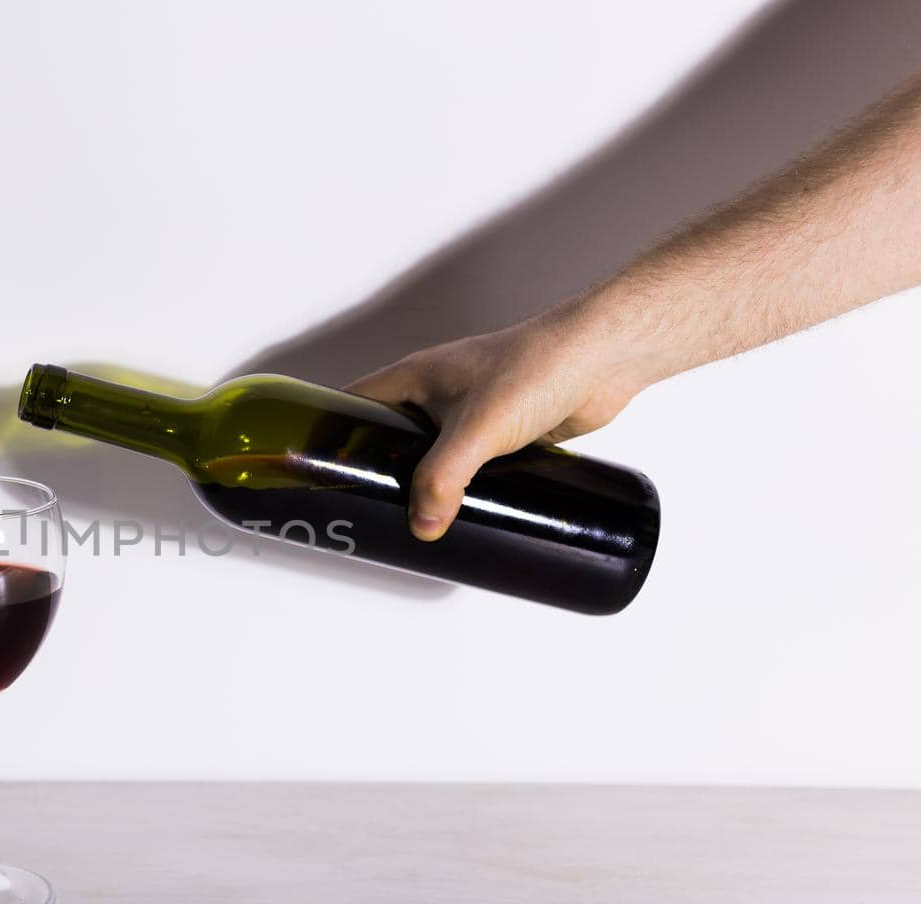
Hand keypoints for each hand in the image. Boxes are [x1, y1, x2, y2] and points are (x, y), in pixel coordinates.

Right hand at [347, 307, 640, 541]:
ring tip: (412, 519)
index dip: (332, 431)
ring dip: (426, 482)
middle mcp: (437, 392)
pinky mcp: (504, 432)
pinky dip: (464, 486)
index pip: (354, 403)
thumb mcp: (476, 428)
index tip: (321, 468)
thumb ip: (442, 478)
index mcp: (414, 376)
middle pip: (391, 435)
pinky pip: (471, 464)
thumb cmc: (538, 364)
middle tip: (369, 507)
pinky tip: (464, 511)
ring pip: (433, 453)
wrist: (603, 359)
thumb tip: (422, 524)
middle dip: (381, 469)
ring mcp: (471, 412)